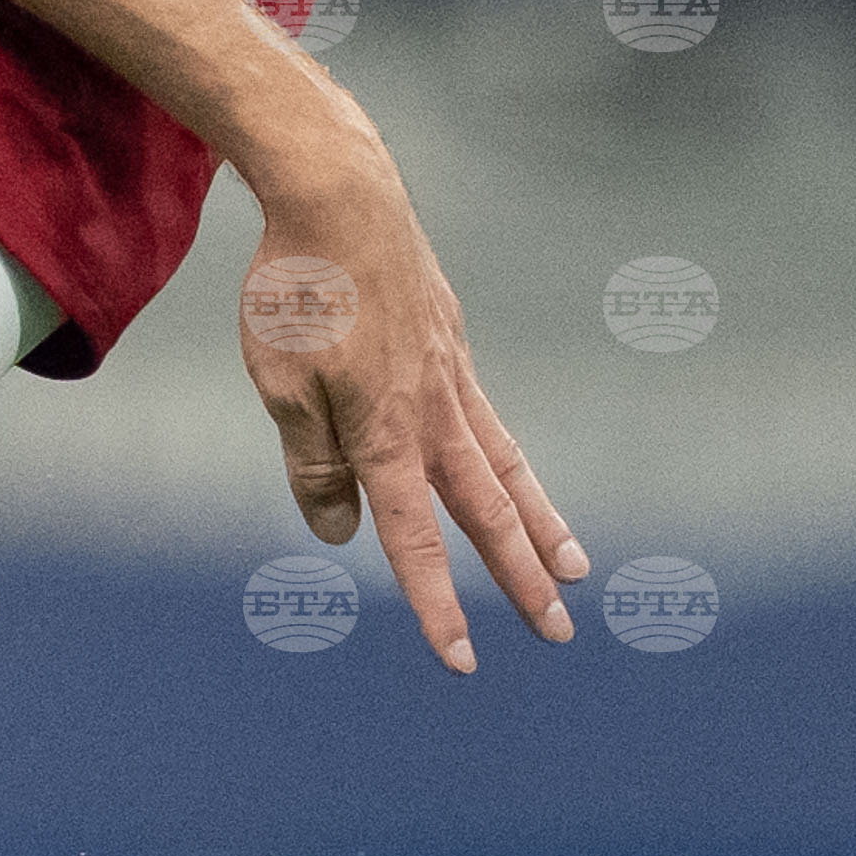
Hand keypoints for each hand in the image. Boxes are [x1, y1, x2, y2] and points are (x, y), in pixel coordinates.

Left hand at [236, 149, 585, 673]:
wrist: (341, 195)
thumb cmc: (297, 290)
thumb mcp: (281, 384)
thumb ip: (313, 465)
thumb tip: (340, 533)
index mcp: (387, 431)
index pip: (415, 538)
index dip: (437, 604)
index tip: (462, 661)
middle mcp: (434, 410)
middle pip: (487, 510)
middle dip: (521, 577)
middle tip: (558, 630)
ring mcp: (452, 375)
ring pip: (507, 465)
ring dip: (541, 523)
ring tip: (573, 567)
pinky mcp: (453, 343)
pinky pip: (489, 418)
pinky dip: (511, 458)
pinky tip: (510, 473)